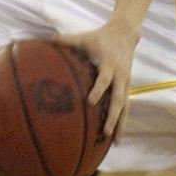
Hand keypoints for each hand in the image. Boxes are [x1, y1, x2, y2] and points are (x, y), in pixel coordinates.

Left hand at [56, 20, 138, 140]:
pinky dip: (122, 121)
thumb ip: (67, 40)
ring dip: (120, 124)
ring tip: (116, 142)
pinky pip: (126, 107)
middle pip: (118, 99)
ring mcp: (126, 83)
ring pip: (125, 107)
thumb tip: (48, 40)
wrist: (125, 34)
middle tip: (105, 131)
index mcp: (109, 64)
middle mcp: (120, 76)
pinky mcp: (127, 87)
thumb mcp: (85, 37)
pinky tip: (117, 137)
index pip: (104, 80)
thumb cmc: (100, 37)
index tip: (90, 101)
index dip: (98, 90)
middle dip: (113, 116)